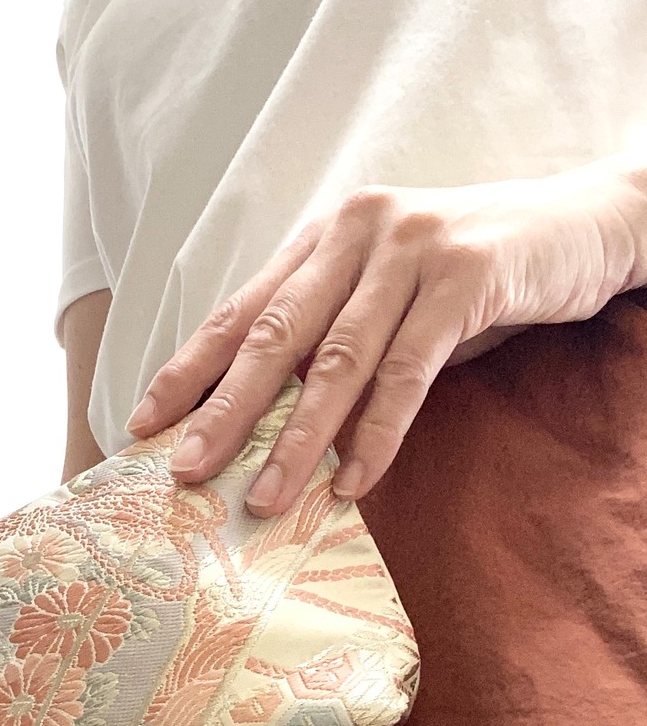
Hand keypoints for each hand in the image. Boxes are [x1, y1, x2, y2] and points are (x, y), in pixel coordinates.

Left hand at [126, 158, 646, 514]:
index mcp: (325, 237)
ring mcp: (412, 249)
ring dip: (296, 440)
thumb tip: (259, 425)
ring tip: (264, 499)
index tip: (143, 424)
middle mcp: (358, 232)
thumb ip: (331, 341)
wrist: (582, 226)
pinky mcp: (467, 276)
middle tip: (187, 471)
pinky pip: (408, 372)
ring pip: (337, 361)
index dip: (189, 370)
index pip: (241, 310)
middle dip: (223, 411)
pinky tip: (351, 483)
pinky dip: (377, 434)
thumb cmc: (472, 276)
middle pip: (273, 335)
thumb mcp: (388, 298)